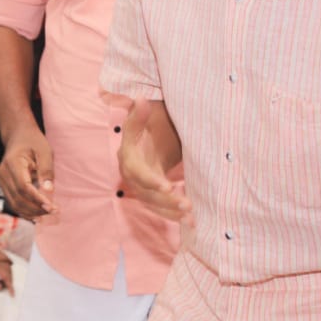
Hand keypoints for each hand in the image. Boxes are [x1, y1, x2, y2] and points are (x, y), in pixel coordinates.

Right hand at [0, 122, 54, 218]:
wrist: (18, 135)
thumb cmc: (34, 141)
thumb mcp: (45, 150)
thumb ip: (46, 170)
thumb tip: (48, 191)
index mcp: (13, 163)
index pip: (23, 187)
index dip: (36, 199)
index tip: (52, 206)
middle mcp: (3, 174)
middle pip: (18, 198)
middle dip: (36, 208)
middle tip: (54, 211)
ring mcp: (2, 181)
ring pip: (14, 203)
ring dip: (31, 212)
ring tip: (48, 213)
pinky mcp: (5, 186)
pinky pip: (13, 202)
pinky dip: (25, 211)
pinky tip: (38, 215)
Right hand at [119, 99, 190, 223]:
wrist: (145, 143)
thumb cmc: (146, 131)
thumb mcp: (141, 121)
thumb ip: (140, 114)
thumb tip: (140, 99)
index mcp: (128, 159)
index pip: (138, 172)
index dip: (151, 180)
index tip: (169, 187)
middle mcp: (132, 178)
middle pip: (147, 194)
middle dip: (167, 200)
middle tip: (187, 204)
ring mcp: (140, 190)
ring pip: (154, 205)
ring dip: (172, 211)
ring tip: (192, 215)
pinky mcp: (151, 198)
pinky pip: (161, 210)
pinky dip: (175, 216)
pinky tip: (191, 221)